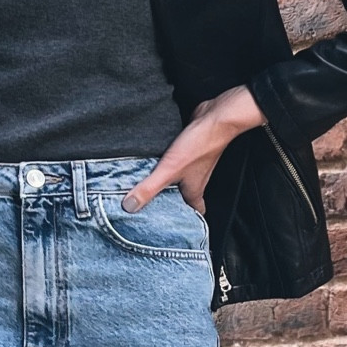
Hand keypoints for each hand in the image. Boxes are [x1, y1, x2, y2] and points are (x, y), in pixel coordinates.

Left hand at [120, 85, 266, 213]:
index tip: (174, 228)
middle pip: (184, 196)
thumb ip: (149, 188)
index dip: (186, 221)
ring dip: (167, 182)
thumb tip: (129, 206)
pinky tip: (154, 160)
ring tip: (148, 186)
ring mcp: (193, 163)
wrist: (216, 118)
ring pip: (180, 178)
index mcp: (194, 190)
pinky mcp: (189, 148)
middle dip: (171, 202)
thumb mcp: (169, 170)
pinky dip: (167, 163)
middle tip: (153, 207)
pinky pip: (177, 161)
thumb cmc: (200, 145)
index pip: (194, 212)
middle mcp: (196, 178)